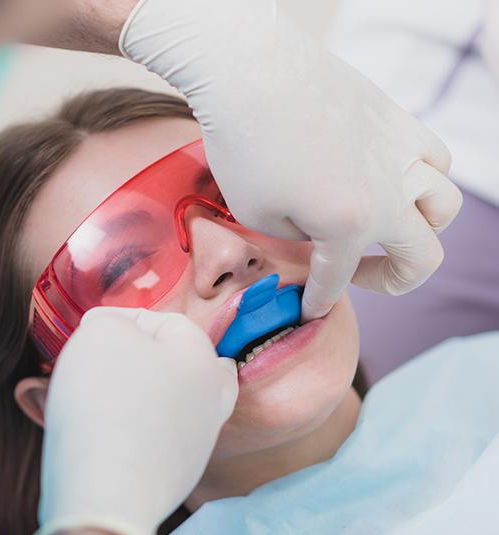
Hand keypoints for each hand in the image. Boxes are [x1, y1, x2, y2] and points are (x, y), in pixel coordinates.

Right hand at [26, 307, 237, 534]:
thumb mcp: (100, 334)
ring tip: (103, 396)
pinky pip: (158, 438)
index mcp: (202, 358)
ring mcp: (199, 441)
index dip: (121, 320)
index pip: (164, 321)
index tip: (88, 332)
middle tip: (110, 361)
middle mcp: (212, 399)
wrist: (106, 494)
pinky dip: (137, 429)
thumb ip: (109, 321)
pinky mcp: (179, 476)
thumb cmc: (105, 402)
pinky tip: (108, 432)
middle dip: (146, 358)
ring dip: (142, 393)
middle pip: (183, 364)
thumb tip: (112, 330)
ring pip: (173, 402)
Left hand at [121, 0, 461, 320]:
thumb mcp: (256, 214)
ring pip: (444, 205)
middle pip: (422, 257)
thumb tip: (316, 232)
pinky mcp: (398, 119)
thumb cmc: (244, 145)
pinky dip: (425, 178)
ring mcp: (400, 153)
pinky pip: (435, 157)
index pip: (338, 279)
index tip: (308, 311)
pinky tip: (395, 178)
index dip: (319, 300)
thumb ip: (297, 237)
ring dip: (422, 229)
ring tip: (388, 228)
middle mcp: (389, 193)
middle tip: (360, 276)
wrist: (251, 71)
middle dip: (392, 281)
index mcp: (349, 225)